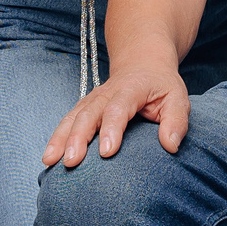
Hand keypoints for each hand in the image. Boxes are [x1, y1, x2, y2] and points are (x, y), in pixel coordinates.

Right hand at [41, 63, 189, 166]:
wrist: (143, 63)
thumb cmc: (161, 86)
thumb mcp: (178, 98)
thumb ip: (177, 120)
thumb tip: (171, 146)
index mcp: (131, 89)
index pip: (119, 108)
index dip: (112, 129)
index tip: (107, 153)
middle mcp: (107, 93)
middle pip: (89, 113)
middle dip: (78, 137)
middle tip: (72, 161)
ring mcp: (92, 100)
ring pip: (73, 117)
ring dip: (60, 138)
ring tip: (50, 161)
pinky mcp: (84, 107)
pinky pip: (67, 121)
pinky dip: (56, 138)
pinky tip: (48, 158)